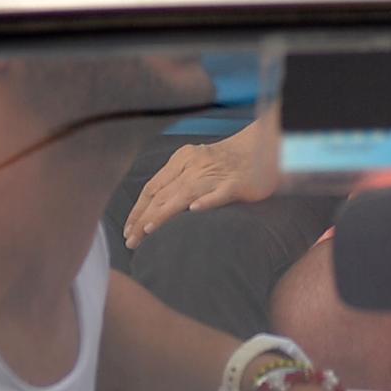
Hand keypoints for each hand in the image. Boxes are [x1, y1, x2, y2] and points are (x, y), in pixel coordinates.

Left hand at [123, 122, 278, 248]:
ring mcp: (216, 174)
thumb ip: (177, 181)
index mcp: (182, 159)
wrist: (262, 147)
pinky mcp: (236, 184)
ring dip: (164, 213)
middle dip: (143, 219)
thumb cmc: (227, 162)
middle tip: (131, 242)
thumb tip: (153, 208)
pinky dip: (207, 201)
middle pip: (163, 194)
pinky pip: (220, 193)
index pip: (153, 187)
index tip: (127, 231)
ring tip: (148, 231)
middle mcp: (195, 165)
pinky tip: (195, 211)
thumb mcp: (197, 164)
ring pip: (184, 194)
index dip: (138, 209)